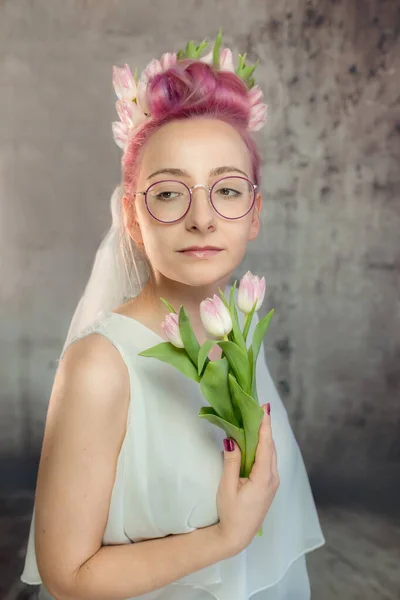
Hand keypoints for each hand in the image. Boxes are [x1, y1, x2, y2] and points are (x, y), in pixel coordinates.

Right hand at [216, 403, 278, 554]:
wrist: (237, 536)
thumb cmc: (231, 513)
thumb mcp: (227, 487)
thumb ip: (231, 462)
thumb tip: (232, 440)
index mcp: (264, 477)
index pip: (266, 445)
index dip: (265, 426)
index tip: (264, 408)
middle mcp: (272, 478)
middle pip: (271, 447)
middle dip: (265, 427)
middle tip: (258, 408)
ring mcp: (272, 482)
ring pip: (270, 453)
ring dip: (264, 436)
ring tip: (257, 419)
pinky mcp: (269, 485)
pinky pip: (268, 460)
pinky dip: (263, 447)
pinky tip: (256, 440)